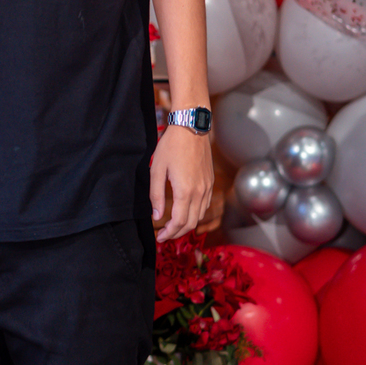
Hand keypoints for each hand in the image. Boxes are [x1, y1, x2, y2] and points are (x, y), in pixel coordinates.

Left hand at [150, 125, 213, 242]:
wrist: (191, 128)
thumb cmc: (171, 146)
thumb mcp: (156, 170)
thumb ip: (155, 196)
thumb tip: (157, 216)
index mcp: (185, 191)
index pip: (179, 222)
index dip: (169, 233)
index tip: (159, 237)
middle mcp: (199, 192)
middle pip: (190, 223)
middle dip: (177, 233)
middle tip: (164, 236)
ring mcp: (207, 188)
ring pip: (199, 216)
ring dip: (186, 225)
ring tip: (173, 227)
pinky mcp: (210, 182)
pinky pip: (204, 205)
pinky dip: (195, 214)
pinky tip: (184, 212)